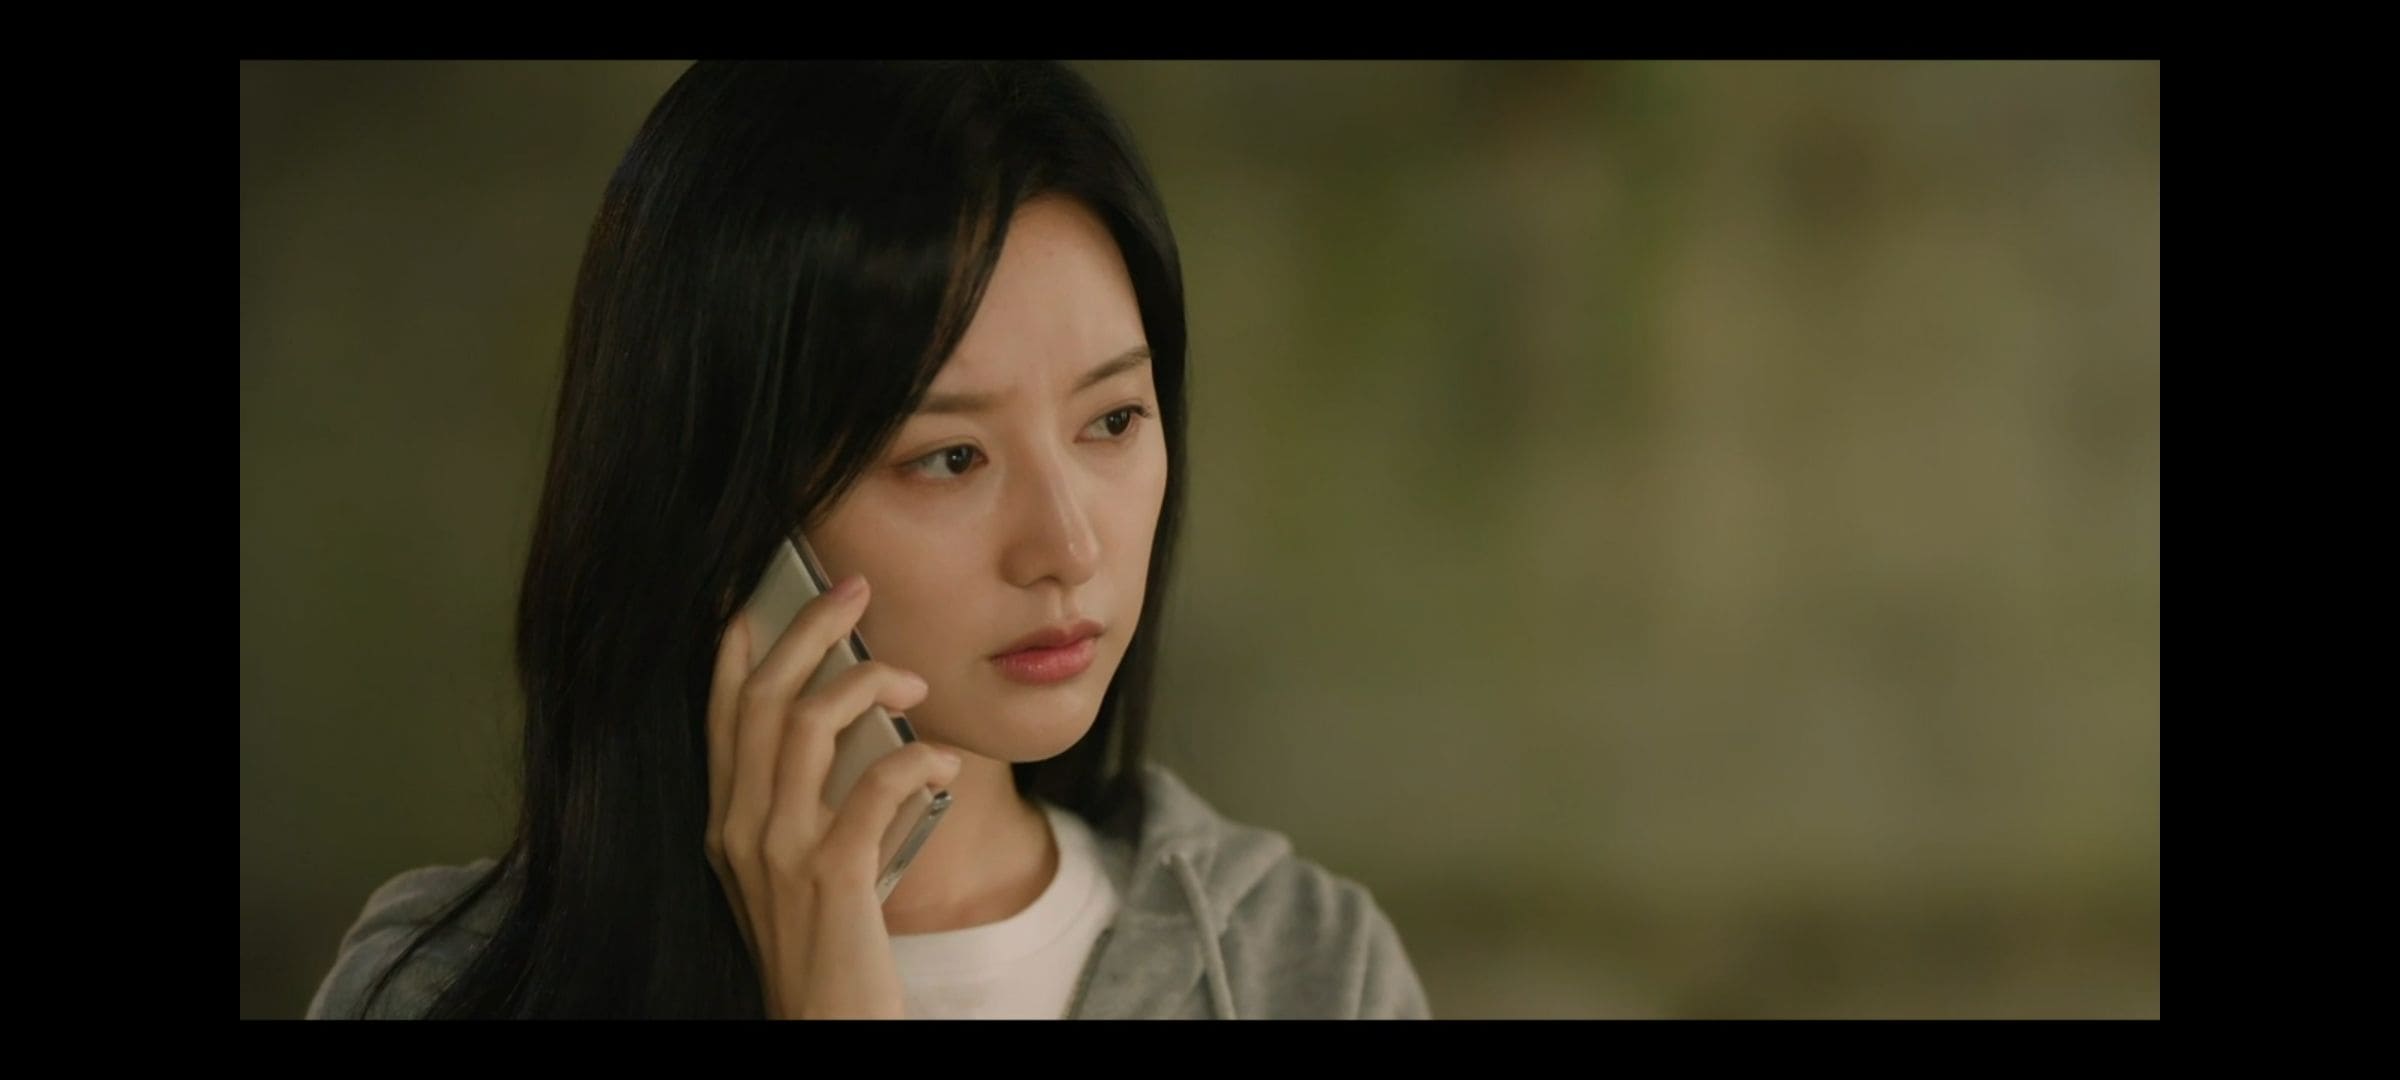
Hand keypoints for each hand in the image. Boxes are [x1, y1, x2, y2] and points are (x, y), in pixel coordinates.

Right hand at [704, 573, 961, 1018]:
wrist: (827, 1029)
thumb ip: (818, 802)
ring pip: (809, 722)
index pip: (721, 709)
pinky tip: (945, 763)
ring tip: (915, 681)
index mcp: (725, 821)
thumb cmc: (831, 949)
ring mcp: (777, 851)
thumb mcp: (804, 867)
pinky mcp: (830, 876)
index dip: (741, 641)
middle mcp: (737, 828)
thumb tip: (872, 727)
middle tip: (856, 587)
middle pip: (764, 695)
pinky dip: (919, 757)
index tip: (766, 589)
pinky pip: (877, 782)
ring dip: (869, 681)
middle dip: (811, 627)